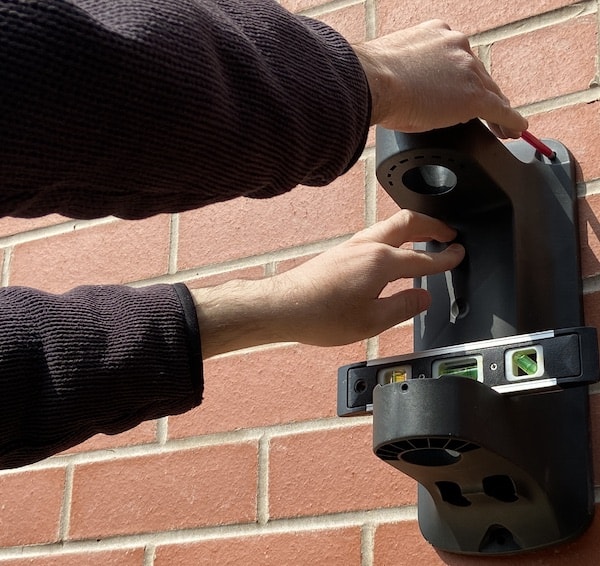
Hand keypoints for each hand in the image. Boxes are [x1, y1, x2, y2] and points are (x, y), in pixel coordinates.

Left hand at [191, 210, 463, 357]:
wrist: (283, 307)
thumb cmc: (321, 316)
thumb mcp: (371, 322)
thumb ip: (403, 307)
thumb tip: (424, 297)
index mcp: (380, 263)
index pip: (423, 258)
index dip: (446, 258)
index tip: (460, 254)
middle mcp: (367, 246)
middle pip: (407, 222)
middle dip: (433, 225)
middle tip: (449, 233)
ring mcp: (352, 246)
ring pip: (390, 225)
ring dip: (414, 227)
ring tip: (427, 237)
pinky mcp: (341, 251)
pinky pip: (376, 234)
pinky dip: (395, 236)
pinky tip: (395, 251)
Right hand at [353, 20, 527, 137]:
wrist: (372, 82)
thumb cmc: (372, 80)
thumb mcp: (393, 69)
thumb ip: (411, 77)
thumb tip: (408, 98)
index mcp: (436, 35)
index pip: (458, 61)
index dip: (462, 80)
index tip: (460, 92)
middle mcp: (456, 46)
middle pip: (478, 75)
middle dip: (481, 95)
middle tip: (488, 115)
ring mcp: (468, 69)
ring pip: (490, 92)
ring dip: (497, 110)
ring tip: (506, 127)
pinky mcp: (474, 96)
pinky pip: (499, 110)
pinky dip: (510, 121)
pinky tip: (516, 129)